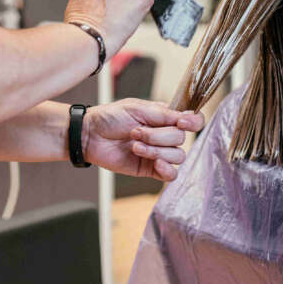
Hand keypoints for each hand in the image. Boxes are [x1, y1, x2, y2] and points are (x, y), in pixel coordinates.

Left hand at [82, 99, 204, 181]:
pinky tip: (154, 164)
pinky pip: (171, 175)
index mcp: (164, 117)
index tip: (181, 122)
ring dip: (156, 151)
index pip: (192, 121)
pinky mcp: (150, 170)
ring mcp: (158, 153)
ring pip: (177, 156)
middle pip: (181, 139)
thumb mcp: (137, 108)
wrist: (90, 135)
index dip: (192, 122)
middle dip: (158, 136)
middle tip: (136, 132)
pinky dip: (166, 169)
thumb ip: (163, 114)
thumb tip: (187, 117)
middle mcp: (164, 135)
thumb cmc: (110, 117)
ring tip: (135, 146)